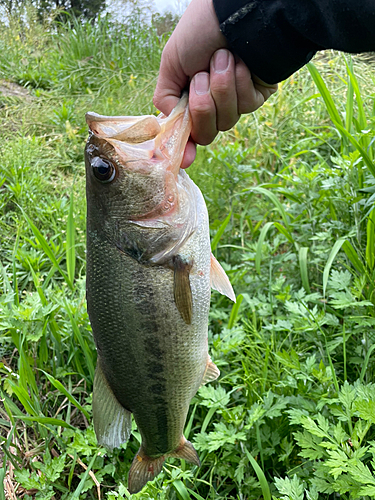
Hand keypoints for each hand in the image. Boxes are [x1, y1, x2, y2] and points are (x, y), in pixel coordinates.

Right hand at [153, 0, 277, 167]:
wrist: (235, 10)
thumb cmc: (201, 30)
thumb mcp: (172, 63)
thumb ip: (165, 97)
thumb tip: (169, 128)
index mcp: (192, 99)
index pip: (190, 133)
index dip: (185, 148)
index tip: (184, 159)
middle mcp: (215, 104)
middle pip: (207, 134)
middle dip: (202, 106)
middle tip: (201, 77)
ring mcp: (237, 101)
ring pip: (227, 120)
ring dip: (221, 87)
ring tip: (223, 57)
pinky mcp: (259, 95)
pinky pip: (246, 105)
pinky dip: (239, 81)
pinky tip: (242, 62)